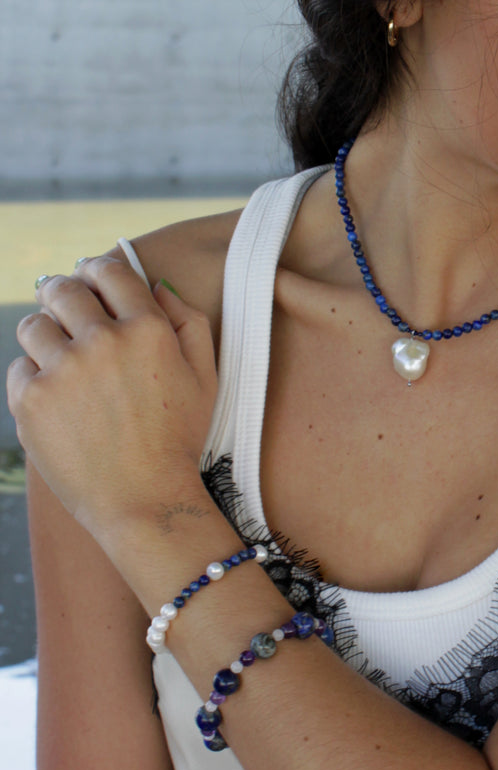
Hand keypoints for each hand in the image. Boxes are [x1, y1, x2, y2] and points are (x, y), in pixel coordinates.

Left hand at [7, 256, 217, 548]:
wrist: (144, 499)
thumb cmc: (179, 440)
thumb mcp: (205, 377)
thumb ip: (188, 321)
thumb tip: (156, 286)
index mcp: (147, 329)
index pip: (110, 271)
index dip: (97, 270)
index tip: (91, 280)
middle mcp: (103, 341)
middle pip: (63, 289)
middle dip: (62, 292)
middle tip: (64, 306)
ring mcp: (63, 369)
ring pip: (34, 325)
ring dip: (45, 333)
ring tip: (58, 356)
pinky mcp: (31, 399)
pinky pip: (19, 368)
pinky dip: (33, 377)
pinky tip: (55, 397)